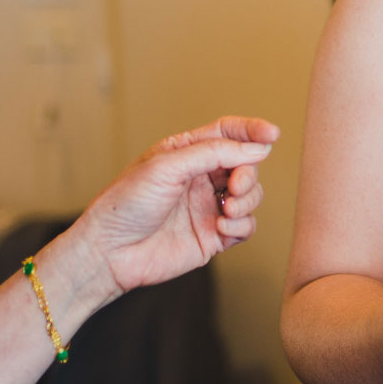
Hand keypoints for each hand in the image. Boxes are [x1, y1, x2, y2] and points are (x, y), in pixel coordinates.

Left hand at [71, 115, 278, 297]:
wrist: (111, 252)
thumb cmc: (126, 204)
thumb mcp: (167, 166)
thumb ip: (214, 153)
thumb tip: (257, 148)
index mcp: (186, 153)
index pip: (228, 133)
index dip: (252, 131)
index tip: (272, 135)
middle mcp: (200, 178)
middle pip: (245, 164)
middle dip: (248, 173)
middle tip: (236, 186)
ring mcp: (208, 207)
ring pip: (251, 195)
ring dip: (248, 201)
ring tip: (227, 211)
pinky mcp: (213, 236)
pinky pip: (245, 226)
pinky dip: (242, 225)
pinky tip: (221, 229)